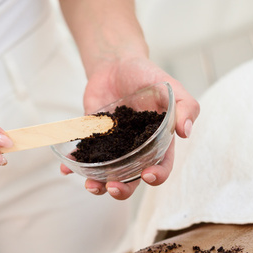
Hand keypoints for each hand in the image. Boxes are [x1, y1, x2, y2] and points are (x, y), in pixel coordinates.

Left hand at [63, 56, 199, 199]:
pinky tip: (66, 168)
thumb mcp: (171, 87)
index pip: (161, 166)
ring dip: (97, 184)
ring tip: (90, 185)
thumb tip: (186, 131)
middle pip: (131, 179)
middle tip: (112, 187)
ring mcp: (112, 147)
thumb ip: (185, 106)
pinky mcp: (92, 140)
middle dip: (122, 189)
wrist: (116, 64)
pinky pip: (83, 157)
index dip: (156, 175)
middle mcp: (135, 150)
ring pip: (106, 174)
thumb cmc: (148, 76)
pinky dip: (73, 165)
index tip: (147, 175)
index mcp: (157, 142)